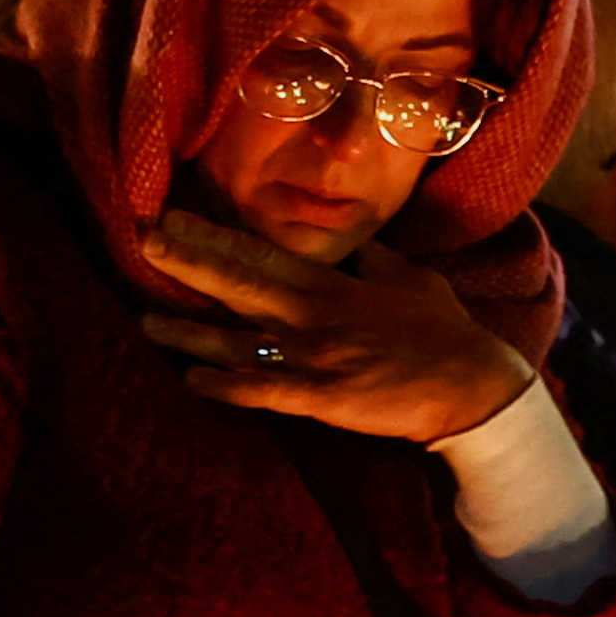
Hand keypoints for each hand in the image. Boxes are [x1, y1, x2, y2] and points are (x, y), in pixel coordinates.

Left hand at [136, 211, 536, 446]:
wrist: (473, 387)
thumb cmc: (446, 333)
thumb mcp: (413, 280)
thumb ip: (377, 261)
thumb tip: (361, 244)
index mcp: (333, 283)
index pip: (261, 252)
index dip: (213, 236)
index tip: (173, 218)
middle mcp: (314, 313)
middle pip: (239, 283)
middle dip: (188, 262)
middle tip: (143, 242)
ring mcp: (315, 356)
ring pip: (239, 340)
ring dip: (190, 331)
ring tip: (145, 320)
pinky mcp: (322, 398)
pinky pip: (264, 391)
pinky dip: (226, 387)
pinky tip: (191, 381)